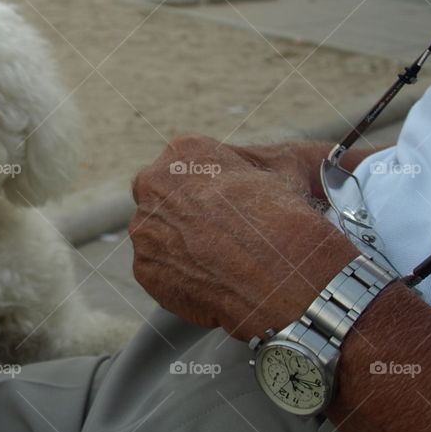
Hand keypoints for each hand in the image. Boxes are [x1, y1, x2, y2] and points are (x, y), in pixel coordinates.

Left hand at [128, 135, 359, 340]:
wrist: (283, 278)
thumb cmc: (288, 218)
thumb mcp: (280, 166)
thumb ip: (244, 160)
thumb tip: (239, 168)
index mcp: (183, 152)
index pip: (182, 164)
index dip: (206, 186)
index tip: (225, 204)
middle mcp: (152, 186)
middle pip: (160, 196)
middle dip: (181, 210)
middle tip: (216, 231)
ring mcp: (143, 229)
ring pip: (155, 233)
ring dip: (176, 243)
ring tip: (217, 260)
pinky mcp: (143, 268)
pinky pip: (156, 267)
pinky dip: (176, 274)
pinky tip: (208, 279)